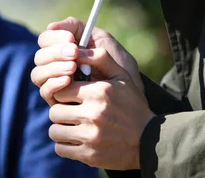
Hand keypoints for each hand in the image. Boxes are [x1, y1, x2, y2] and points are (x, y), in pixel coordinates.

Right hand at [31, 17, 143, 105]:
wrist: (132, 92)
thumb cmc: (119, 65)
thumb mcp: (103, 41)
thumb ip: (79, 29)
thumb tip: (51, 26)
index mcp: (65, 49)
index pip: (46, 40)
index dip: (55, 37)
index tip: (71, 38)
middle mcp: (56, 66)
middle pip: (40, 56)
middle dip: (55, 52)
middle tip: (74, 53)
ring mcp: (56, 84)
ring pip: (38, 74)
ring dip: (53, 68)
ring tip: (73, 67)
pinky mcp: (59, 101)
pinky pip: (45, 91)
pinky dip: (53, 83)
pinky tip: (68, 79)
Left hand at [49, 47, 154, 169]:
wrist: (150, 141)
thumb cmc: (132, 105)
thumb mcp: (121, 77)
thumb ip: (99, 58)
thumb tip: (76, 49)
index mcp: (98, 92)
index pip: (60, 89)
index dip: (62, 92)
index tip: (68, 95)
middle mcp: (93, 114)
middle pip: (54, 111)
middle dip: (60, 111)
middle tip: (69, 112)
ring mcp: (91, 136)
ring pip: (55, 131)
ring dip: (60, 128)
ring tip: (72, 126)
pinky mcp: (89, 155)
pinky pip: (60, 148)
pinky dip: (64, 145)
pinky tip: (76, 140)